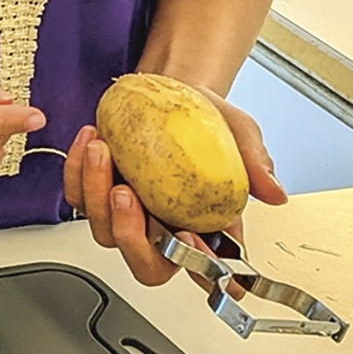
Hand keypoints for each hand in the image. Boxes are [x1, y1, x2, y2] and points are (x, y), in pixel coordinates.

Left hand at [62, 85, 287, 287]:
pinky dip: (78, 171)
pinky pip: (78, 197)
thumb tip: (275, 193)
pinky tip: (91, 140)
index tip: (187, 236)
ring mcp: (128, 213)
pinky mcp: (97, 190)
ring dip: (97, 194)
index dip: (194, 264)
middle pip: (146, 263)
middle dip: (131, 237)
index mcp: (201, 226)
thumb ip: (255, 163)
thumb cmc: (207, 119)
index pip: (202, 265)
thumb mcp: (240, 134)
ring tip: (104, 152)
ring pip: (105, 230)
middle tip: (126, 195)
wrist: (175, 88)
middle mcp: (163, 228)